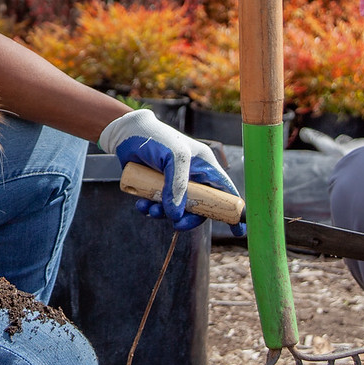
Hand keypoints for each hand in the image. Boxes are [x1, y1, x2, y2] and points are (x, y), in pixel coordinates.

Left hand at [99, 108, 245, 236]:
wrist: (125, 135)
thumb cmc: (156, 138)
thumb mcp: (174, 157)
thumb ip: (178, 185)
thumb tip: (177, 215)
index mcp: (205, 166)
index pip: (225, 190)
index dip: (233, 210)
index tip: (237, 230)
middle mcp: (193, 176)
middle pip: (201, 206)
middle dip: (190, 218)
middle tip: (178, 225)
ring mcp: (176, 183)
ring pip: (179, 209)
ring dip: (165, 214)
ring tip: (151, 209)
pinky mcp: (159, 188)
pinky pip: (160, 206)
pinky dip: (151, 209)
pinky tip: (141, 204)